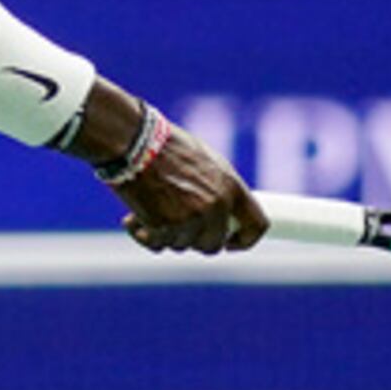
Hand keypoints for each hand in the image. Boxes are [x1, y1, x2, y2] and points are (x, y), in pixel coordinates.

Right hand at [114, 126, 267, 255]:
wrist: (136, 143)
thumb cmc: (168, 147)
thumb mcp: (207, 162)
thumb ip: (220, 189)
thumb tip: (225, 210)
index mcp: (232, 188)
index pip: (256, 225)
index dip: (245, 240)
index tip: (231, 244)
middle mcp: (216, 207)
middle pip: (213, 245)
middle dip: (195, 239)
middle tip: (177, 225)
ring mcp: (190, 220)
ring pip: (182, 246)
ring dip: (166, 234)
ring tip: (150, 208)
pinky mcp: (165, 228)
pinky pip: (157, 245)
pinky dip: (144, 235)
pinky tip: (134, 218)